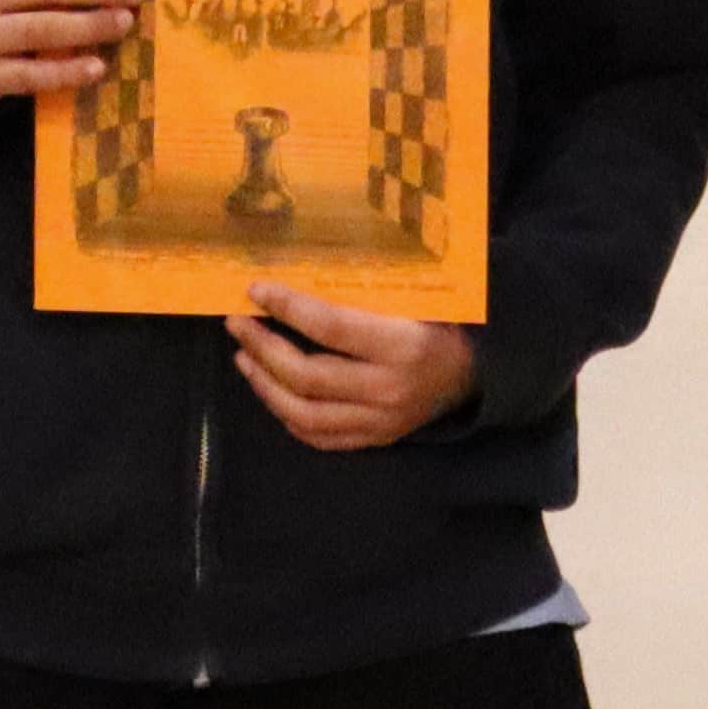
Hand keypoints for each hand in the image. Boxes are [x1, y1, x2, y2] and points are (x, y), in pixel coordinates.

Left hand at [228, 284, 476, 449]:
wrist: (470, 377)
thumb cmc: (438, 325)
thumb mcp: (414, 298)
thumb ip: (365, 291)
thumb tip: (299, 267)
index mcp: (402, 345)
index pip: (331, 328)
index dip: (288, 308)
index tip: (256, 290)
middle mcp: (388, 390)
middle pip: (308, 376)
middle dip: (263, 347)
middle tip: (237, 323)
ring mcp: (379, 422)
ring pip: (305, 414)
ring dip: (265, 385)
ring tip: (243, 357)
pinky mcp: (373, 441)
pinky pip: (319, 437)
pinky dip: (286, 415)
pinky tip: (269, 389)